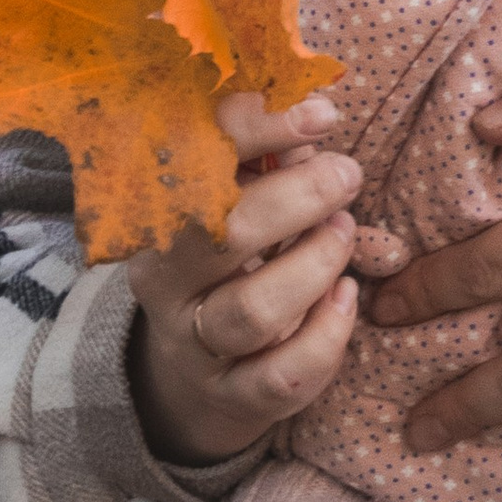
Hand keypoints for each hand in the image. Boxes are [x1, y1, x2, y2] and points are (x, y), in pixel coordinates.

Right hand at [127, 90, 364, 464]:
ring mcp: (196, 346)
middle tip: (346, 174)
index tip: (322, 114)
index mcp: (155, 217)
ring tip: (345, 232)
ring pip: (253, 312)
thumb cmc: (226, 261)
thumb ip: (264, 157)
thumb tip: (314, 105)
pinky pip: (283, 375)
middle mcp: (165, 283)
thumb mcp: (230, 202)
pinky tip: (346, 296)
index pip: (193, 164)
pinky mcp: (233, 395)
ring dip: (314, 267)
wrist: (194, 370)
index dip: (257, 132)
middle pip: (221, 237)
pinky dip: (327, 335)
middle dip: (297, 199)